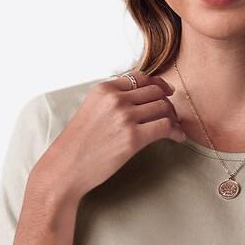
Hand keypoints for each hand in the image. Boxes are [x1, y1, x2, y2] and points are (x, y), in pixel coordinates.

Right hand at [29, 70, 185, 209]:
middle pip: (155, 91)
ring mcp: (125, 117)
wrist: (65, 167)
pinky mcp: (133, 138)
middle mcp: (115, 99)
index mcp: (104, 89)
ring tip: (174, 128)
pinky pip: (165, 127)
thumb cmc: (77, 145)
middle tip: (172, 114)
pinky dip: (176, 131)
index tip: (166, 91)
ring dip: (173, 117)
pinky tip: (178, 138)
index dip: (157, 84)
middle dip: (167, 102)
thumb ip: (111, 101)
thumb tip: (138, 100)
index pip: (140, 78)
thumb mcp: (90, 110)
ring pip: (163, 107)